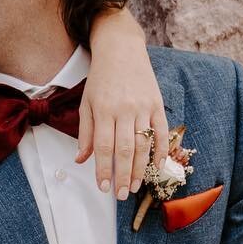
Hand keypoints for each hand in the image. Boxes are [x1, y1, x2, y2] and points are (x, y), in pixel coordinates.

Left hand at [77, 6, 170, 200]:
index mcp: (103, 110)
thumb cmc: (100, 79)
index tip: (104, 187)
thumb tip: (81, 160)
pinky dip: (161, 150)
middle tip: (122, 194)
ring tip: (137, 186)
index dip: (103, 169)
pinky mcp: (157, 103)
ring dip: (141, 168)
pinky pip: (161, 131)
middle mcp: (124, 109)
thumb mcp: (86, 103)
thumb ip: (85, 133)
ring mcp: (143, 106)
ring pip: (143, 143)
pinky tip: (157, 167)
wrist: (121, 49)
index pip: (103, 147)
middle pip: (125, 149)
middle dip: (124, 175)